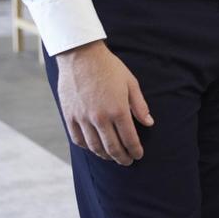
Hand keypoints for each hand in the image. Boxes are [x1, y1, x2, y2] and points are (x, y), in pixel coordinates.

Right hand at [56, 40, 153, 165]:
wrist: (81, 56)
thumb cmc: (109, 68)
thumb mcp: (131, 83)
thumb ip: (140, 105)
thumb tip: (149, 123)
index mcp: (118, 109)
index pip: (129, 138)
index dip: (135, 150)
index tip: (138, 155)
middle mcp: (100, 117)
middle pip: (112, 147)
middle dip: (122, 157)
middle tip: (127, 161)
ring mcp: (83, 118)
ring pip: (95, 146)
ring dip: (105, 155)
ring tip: (112, 157)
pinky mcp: (69, 116)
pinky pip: (78, 139)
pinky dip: (87, 147)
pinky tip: (94, 148)